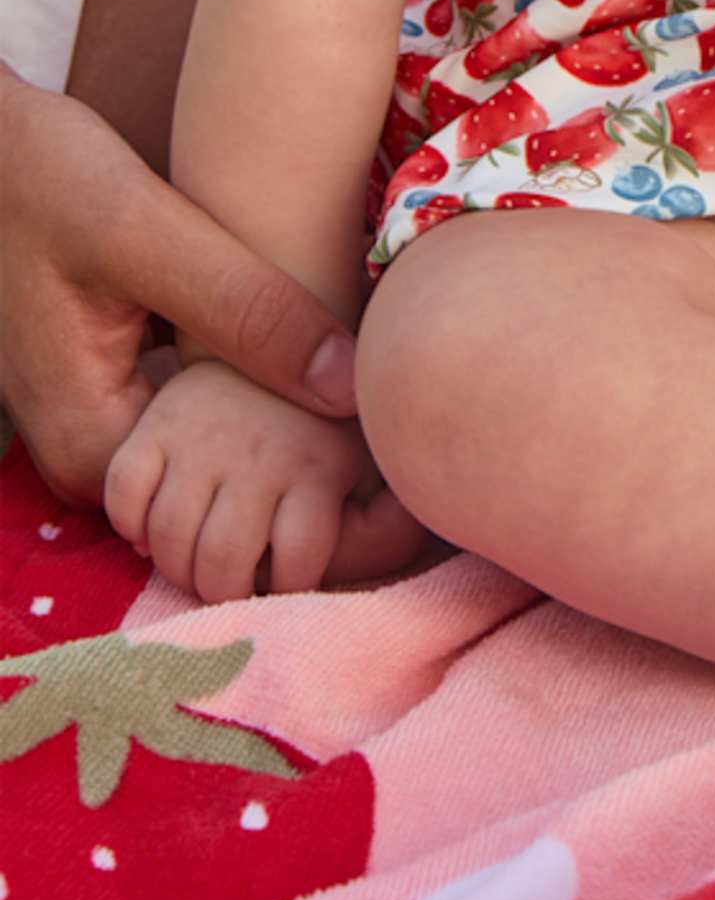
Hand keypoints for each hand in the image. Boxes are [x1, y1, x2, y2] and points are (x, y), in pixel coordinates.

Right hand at [0, 67, 360, 508]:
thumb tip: (350, 390)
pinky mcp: (112, 376)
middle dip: (294, 439)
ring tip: (348, 362)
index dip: (303, 469)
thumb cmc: (42, 178)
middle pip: (219, 476)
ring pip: (213, 436)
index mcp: (89, 446)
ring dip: (273, 402)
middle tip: (374, 389)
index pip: (220, 502)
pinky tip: (297, 334)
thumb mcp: (148, 235)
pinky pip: (195, 399)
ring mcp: (97, 415)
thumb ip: (245, 312)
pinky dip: (244, 372)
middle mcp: (86, 451)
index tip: (372, 425)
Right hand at [103, 360, 424, 601]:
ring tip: (196, 562)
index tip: (288, 576)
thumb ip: (387, 508)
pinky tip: (156, 521)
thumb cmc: (336, 397)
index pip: (299, 566)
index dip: (291, 587)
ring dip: (177, 566)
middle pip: (222, 565)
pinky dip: (131, 518)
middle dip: (223, 592)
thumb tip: (405, 531)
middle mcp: (256, 455)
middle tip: (231, 584)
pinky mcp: (155, 421)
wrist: (283, 307)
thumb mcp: (378, 446)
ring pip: (169, 539)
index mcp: (317, 464)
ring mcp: (200, 438)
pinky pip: (124, 492)